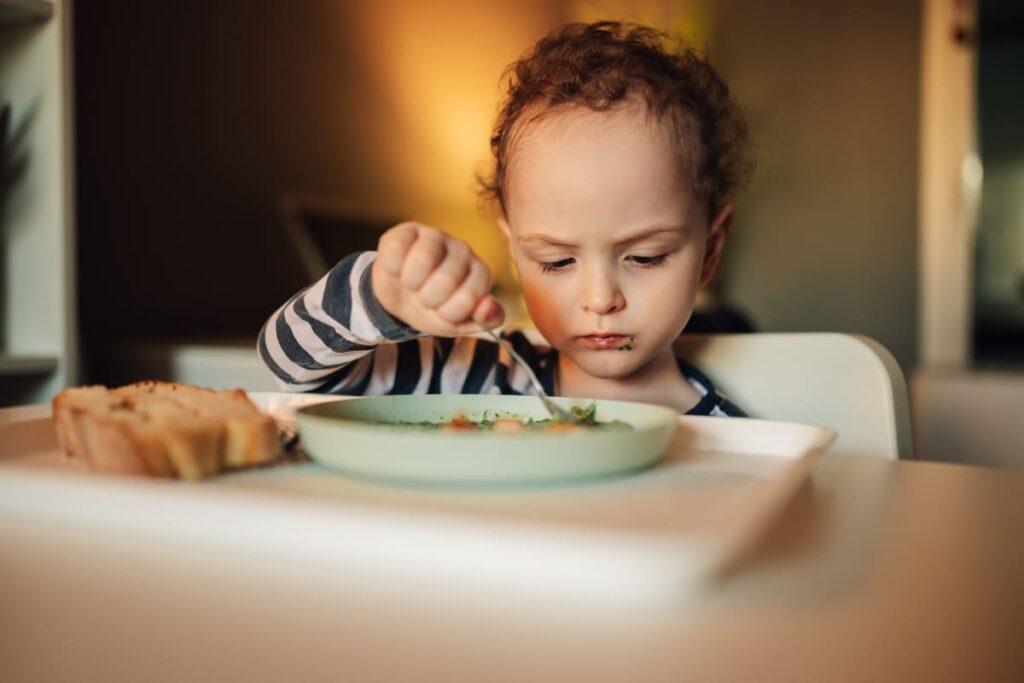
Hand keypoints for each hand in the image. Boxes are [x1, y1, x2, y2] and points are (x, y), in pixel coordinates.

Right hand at [371, 222, 504, 335]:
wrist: (399, 301)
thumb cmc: (435, 309)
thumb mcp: (461, 323)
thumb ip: (487, 319)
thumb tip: (488, 304)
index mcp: (480, 273)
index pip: (469, 298)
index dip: (448, 313)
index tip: (442, 311)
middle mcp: (463, 250)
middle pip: (446, 280)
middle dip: (428, 300)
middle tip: (425, 298)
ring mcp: (436, 237)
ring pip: (423, 260)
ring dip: (411, 283)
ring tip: (412, 284)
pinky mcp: (408, 230)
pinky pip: (398, 249)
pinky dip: (393, 268)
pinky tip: (398, 269)